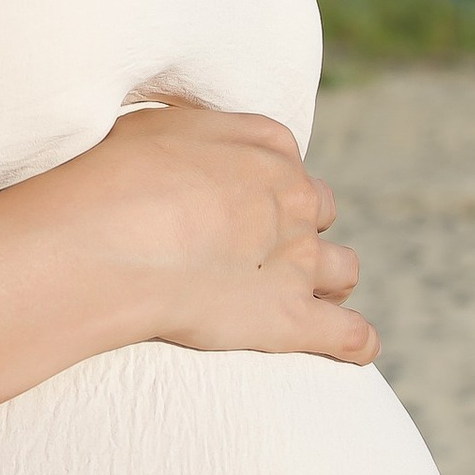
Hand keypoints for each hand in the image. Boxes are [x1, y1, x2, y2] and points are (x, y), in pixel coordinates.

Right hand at [48, 103, 376, 365]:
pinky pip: (350, 335)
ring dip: (330, 281)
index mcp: (267, 149)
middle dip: (300, 230)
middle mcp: (294, 199)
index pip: (287, 165)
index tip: (237, 206)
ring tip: (306, 296)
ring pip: (343, 269)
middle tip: (260, 253)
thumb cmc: (119, 177)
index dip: (264, 188)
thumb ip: (196, 135)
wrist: (118, 237)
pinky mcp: (293, 318)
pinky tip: (355, 349)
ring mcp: (299, 260)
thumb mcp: (157, 125)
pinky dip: (357, 342)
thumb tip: (195, 148)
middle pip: (319, 213)